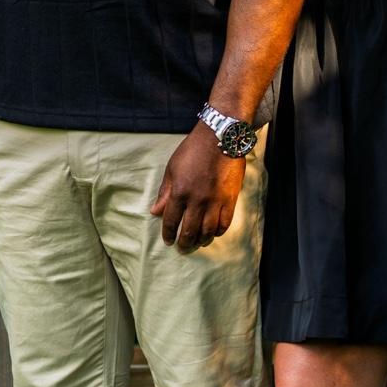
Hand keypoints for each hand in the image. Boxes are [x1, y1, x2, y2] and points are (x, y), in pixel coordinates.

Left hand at [149, 125, 246, 251]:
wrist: (220, 138)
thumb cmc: (193, 150)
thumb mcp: (172, 168)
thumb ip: (165, 192)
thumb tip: (155, 211)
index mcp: (180, 192)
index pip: (171, 220)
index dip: (168, 234)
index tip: (168, 241)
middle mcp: (197, 200)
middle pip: (190, 230)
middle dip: (184, 243)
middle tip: (182, 248)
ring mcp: (215, 201)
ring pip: (208, 230)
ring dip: (201, 240)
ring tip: (198, 243)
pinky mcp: (230, 199)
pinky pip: (224, 222)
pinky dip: (218, 231)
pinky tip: (214, 233)